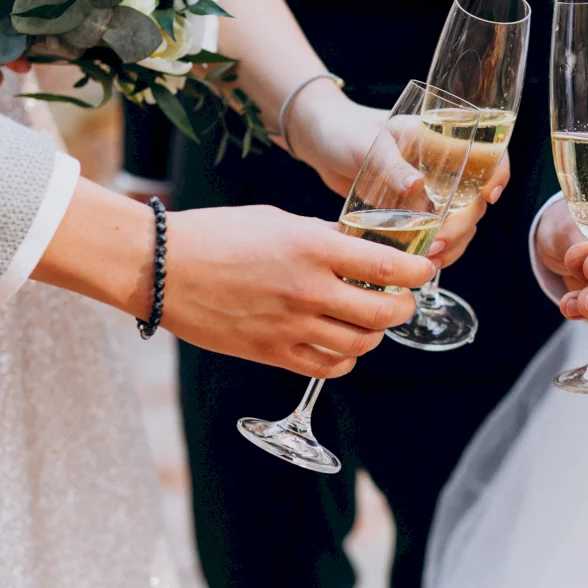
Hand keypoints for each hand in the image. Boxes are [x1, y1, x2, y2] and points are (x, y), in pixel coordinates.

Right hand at [36, 183, 436, 378]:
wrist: (162, 266)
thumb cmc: (217, 233)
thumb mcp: (278, 221)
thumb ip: (322, 237)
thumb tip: (359, 248)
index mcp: (312, 247)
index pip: (387, 264)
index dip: (418, 271)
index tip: (424, 270)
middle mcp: (308, 289)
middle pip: (383, 312)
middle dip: (403, 307)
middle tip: (402, 300)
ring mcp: (289, 325)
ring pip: (360, 344)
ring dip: (375, 335)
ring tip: (370, 322)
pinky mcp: (271, 352)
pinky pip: (327, 367)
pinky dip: (345, 358)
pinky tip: (342, 344)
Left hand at [288, 91, 507, 269]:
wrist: (321, 143)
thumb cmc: (344, 131)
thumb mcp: (367, 143)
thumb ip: (391, 164)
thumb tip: (417, 186)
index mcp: (439, 138)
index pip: (487, 150)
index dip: (498, 172)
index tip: (489, 196)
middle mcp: (443, 165)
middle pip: (476, 198)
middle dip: (463, 226)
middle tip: (438, 244)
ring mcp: (431, 190)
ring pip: (461, 221)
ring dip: (453, 244)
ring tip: (430, 260)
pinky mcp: (416, 210)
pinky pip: (439, 232)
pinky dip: (438, 250)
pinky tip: (425, 262)